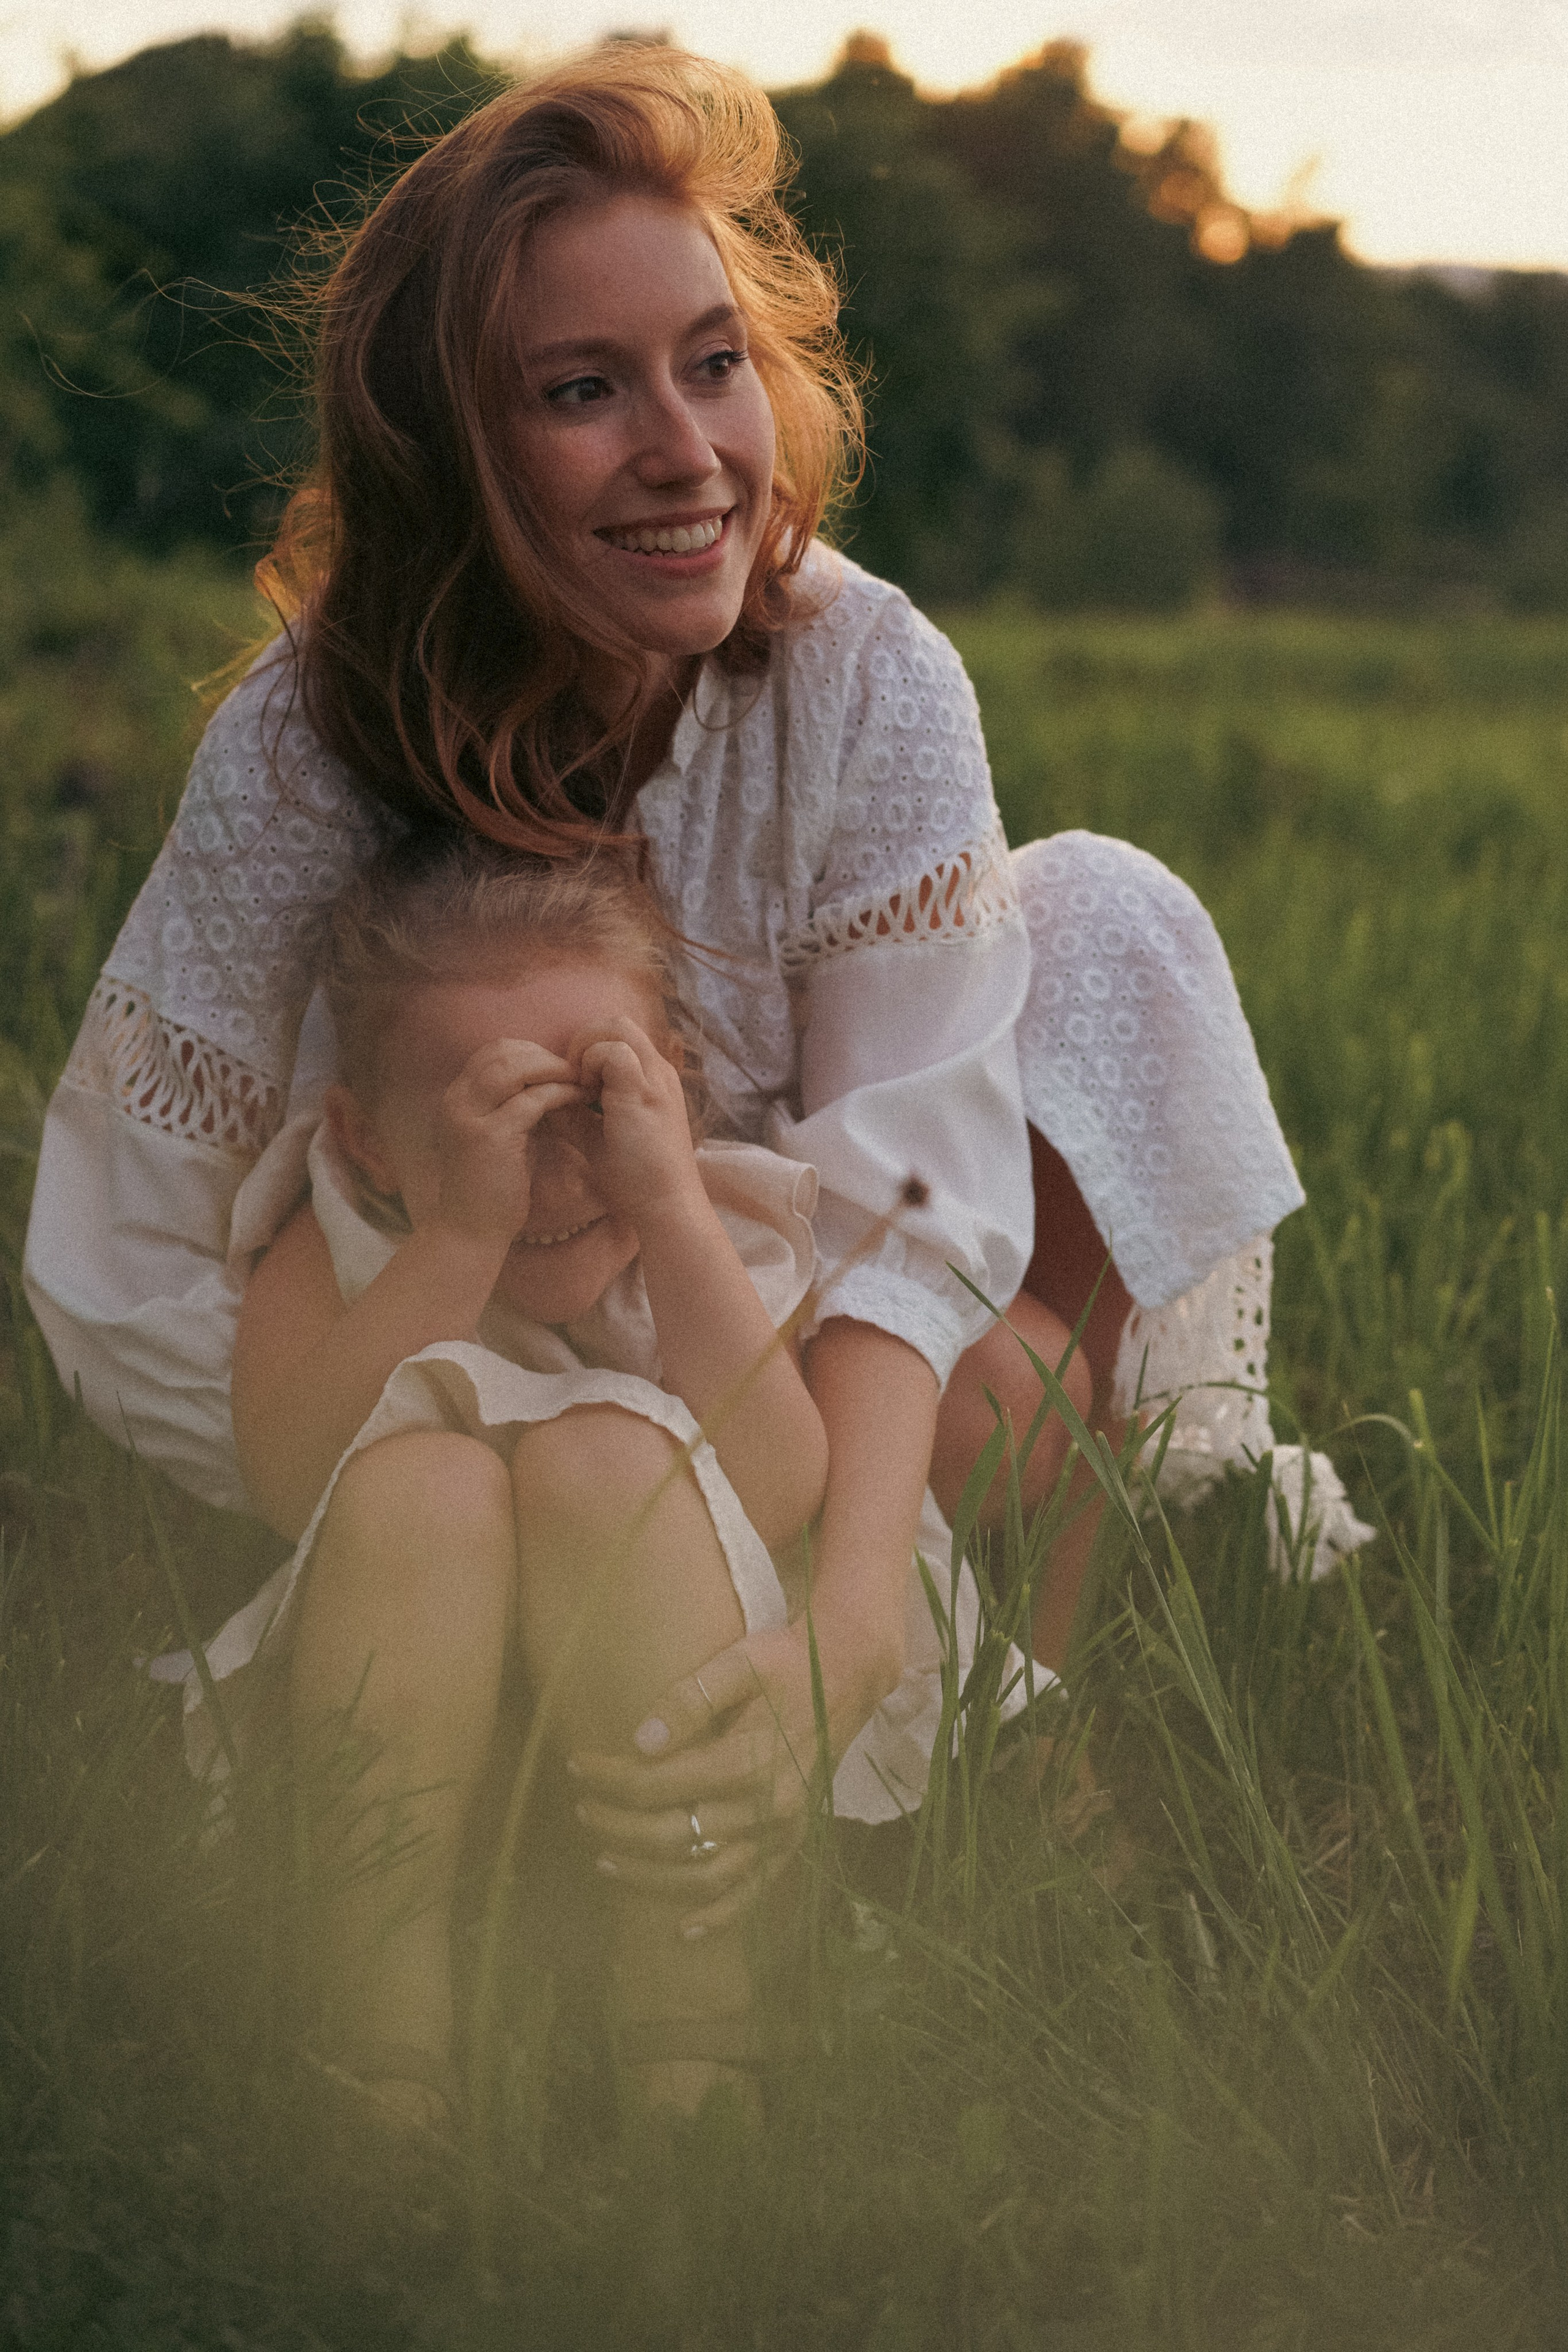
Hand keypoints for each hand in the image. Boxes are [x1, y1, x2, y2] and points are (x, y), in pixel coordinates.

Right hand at [429, 1038, 584, 1244]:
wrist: (472, 1231)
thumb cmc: (494, 1187)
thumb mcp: (504, 1136)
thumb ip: (517, 1106)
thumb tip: (550, 1081)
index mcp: (457, 1097)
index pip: (492, 1051)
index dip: (530, 1052)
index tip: (560, 1066)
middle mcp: (457, 1100)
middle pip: (502, 1050)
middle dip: (543, 1055)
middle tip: (576, 1069)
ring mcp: (469, 1116)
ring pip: (514, 1066)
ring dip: (552, 1068)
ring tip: (579, 1078)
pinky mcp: (490, 1136)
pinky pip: (531, 1100)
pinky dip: (559, 1093)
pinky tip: (578, 1098)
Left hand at [565, 1608, 901, 1934]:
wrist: (848, 1675)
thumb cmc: (786, 1662)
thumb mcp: (740, 1661)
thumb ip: (690, 1698)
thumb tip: (641, 1741)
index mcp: (751, 1760)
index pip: (660, 1785)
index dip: (611, 1780)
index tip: (578, 1765)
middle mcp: (768, 1807)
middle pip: (674, 1837)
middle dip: (617, 1828)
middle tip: (581, 1809)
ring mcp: (781, 1833)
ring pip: (704, 1877)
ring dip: (649, 1878)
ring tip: (605, 1861)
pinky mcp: (790, 1844)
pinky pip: (751, 1893)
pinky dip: (717, 1918)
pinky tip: (682, 1931)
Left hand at [576, 1017, 703, 1225]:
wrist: (665, 1204)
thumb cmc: (636, 1178)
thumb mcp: (599, 1138)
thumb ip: (575, 1115)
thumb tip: (542, 1098)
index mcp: (651, 1080)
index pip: (620, 1036)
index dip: (590, 1048)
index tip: (575, 1083)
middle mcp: (658, 1071)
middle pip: (618, 1022)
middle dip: (585, 1040)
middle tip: (571, 1077)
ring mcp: (654, 1079)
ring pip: (617, 1027)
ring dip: (588, 1049)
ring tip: (580, 1085)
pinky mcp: (644, 1092)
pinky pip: (613, 1053)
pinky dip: (591, 1065)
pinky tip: (585, 1095)